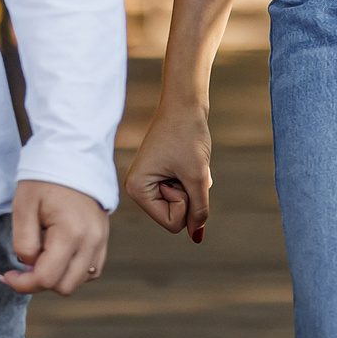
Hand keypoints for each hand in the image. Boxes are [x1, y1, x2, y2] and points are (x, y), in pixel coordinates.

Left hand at [0, 179, 109, 294]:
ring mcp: (101, 240)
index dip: (22, 284)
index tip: (7, 275)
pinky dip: (73, 271)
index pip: (46, 278)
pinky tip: (58, 257)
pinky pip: (91, 271)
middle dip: (39, 282)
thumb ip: (23, 242)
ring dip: (57, 278)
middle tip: (23, 267)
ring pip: (79, 281)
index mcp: (71, 232)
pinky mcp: (103, 238)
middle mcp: (91, 240)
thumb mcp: (24, 207)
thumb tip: (29, 266)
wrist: (73, 157)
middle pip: (64, 286)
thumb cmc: (45, 180)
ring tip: (41, 259)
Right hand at [123, 98, 212, 242]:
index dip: (187, 203)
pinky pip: (184, 189)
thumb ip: (199, 209)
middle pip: (176, 215)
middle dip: (190, 194)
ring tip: (186, 160)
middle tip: (185, 166)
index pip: (172, 223)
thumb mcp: (198, 176)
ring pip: (183, 202)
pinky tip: (189, 159)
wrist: (186, 103)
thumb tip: (196, 235)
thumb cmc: (188, 136)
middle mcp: (138, 188)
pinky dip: (193, 178)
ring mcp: (149, 181)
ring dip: (193, 184)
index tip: (182, 175)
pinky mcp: (160, 174)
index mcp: (137, 191)